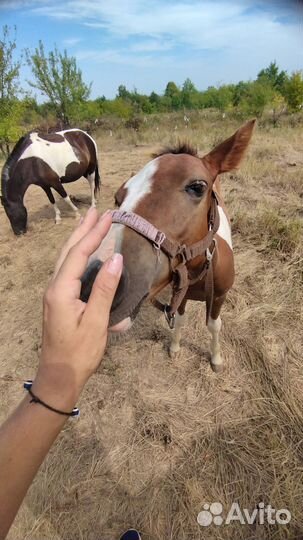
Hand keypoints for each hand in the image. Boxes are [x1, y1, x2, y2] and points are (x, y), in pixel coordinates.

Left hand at [32, 207, 122, 409]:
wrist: (59, 376)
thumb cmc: (79, 353)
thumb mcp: (96, 322)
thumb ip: (105, 289)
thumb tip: (116, 258)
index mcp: (61, 291)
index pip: (79, 254)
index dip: (94, 234)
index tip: (108, 217)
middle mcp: (54, 288)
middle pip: (68, 251)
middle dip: (83, 229)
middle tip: (97, 210)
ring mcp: (54, 294)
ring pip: (65, 259)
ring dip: (78, 239)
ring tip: (89, 223)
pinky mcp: (58, 300)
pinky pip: (67, 269)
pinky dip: (76, 254)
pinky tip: (84, 252)